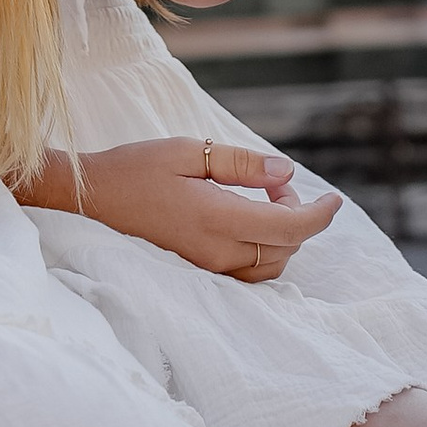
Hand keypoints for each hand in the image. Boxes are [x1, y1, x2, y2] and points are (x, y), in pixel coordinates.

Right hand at [44, 132, 340, 280]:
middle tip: (273, 180)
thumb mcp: (186, 151)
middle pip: (285, 248)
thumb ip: (240, 163)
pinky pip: (250, 273)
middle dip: (297, 215)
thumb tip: (285, 171)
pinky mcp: (200, 274)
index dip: (320, 214)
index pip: (289, 227)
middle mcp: (218, 253)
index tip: (335, 199)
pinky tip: (249, 221)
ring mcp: (208, 269)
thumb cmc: (135, 168)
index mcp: (217, 219)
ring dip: (281, 235)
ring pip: (271, 265)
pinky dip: (264, 250)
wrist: (91, 201)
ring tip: (262, 198)